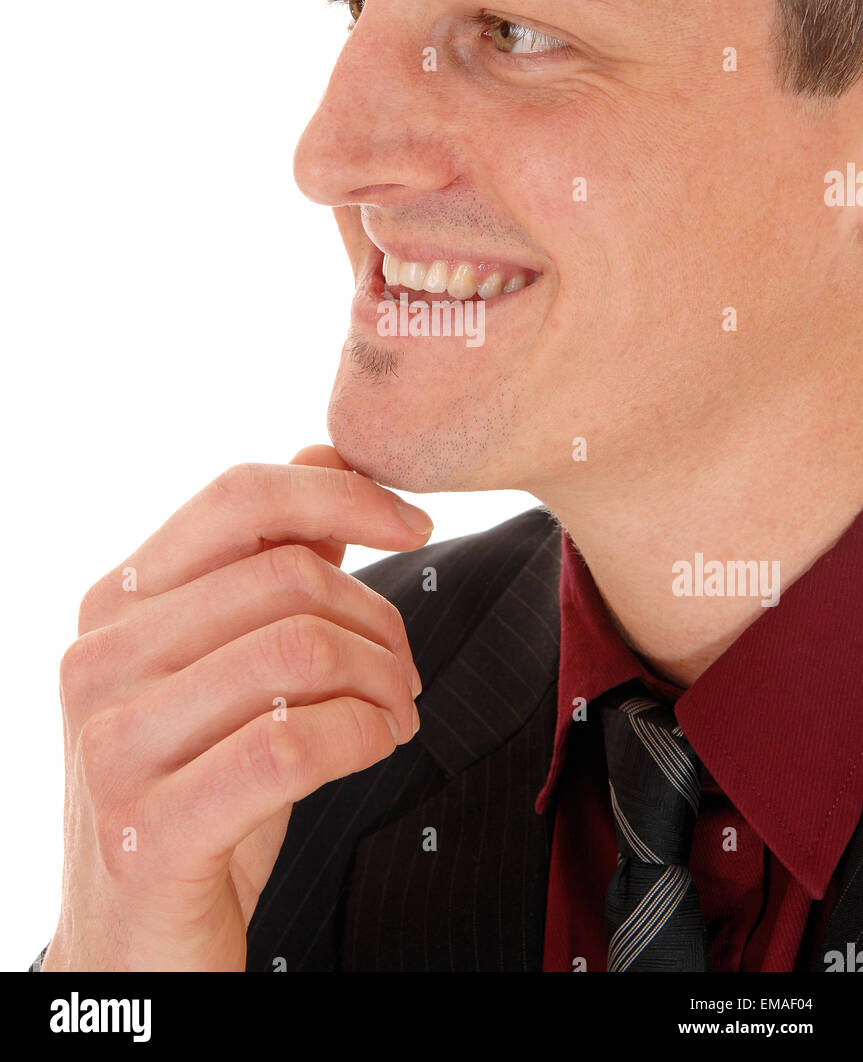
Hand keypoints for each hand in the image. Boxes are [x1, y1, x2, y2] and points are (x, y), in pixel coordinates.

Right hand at [42, 446, 431, 971]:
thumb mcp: (225, 670)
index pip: (237, 497)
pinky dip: (364, 735)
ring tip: (396, 714)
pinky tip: (377, 745)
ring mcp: (113, 747)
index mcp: (116, 605)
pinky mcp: (150, 831)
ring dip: (382, 680)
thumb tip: (321, 456)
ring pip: (298, 652)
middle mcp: (99, 662)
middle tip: (404, 669)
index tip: (414, 524)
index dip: (341, 495)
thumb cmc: (195, 791)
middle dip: (379, 617)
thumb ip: (264, 565)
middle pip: (285, 576)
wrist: (137, 947)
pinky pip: (292, 744)